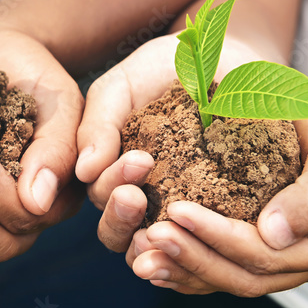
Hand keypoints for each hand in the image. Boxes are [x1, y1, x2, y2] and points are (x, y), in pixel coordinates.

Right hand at [76, 36, 259, 251]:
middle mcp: (139, 199)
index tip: (140, 160)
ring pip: (156, 249)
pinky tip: (207, 239)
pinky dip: (201, 250)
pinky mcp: (219, 218)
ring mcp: (178, 212)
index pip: (100, 197)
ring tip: (166, 226)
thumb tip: (83, 171)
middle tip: (137, 197)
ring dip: (155, 243)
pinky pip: (205, 247)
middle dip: (122, 219)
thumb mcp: (120, 88)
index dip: (112, 185)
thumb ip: (97, 125)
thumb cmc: (163, 70)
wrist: (224, 57)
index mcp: (110, 173)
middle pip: (118, 233)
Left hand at [127, 77, 307, 295]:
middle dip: (194, 258)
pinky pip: (221, 265)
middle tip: (149, 235)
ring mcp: (286, 258)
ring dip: (183, 269)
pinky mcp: (260, 246)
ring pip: (229, 277)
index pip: (271, 256)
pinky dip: (186, 265)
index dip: (221, 238)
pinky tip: (151, 256)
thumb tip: (275, 235)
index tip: (177, 210)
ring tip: (140, 254)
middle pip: (246, 276)